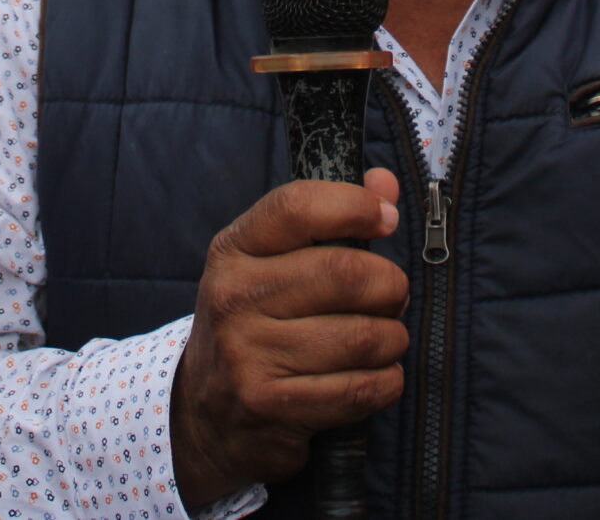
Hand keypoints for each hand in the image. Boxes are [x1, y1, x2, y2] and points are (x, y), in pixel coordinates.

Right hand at [170, 168, 407, 507]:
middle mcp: (234, 297)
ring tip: (383, 340)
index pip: (297, 207)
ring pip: (364, 335)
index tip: (386, 220)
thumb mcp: (273, 264)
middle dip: (390, 285)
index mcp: (233, 251)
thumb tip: (385, 183)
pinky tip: (375, 376)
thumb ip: (331, 217)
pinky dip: (385, 382)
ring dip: (392, 339)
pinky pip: (360, 389)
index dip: (354, 206)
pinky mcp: (270, 406)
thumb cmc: (255, 325)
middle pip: (346, 272)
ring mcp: (248, 354)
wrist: (207, 415)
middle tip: (392, 296)